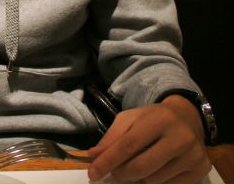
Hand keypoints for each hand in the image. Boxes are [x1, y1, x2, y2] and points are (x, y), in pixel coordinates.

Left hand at [87, 95, 210, 182]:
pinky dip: (157, 182)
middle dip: (122, 173)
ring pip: (154, 181)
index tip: (93, 173)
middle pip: (141, 167)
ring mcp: (192, 155)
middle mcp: (179, 137)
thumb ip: (112, 136)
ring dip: (140, 178)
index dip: (108, 161)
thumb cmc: (154, 118)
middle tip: (115, 171)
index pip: (128, 145)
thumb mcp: (131, 118)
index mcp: (159, 119)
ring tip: (140, 164)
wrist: (187, 117)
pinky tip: (156, 169)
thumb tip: (94, 155)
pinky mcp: (200, 170)